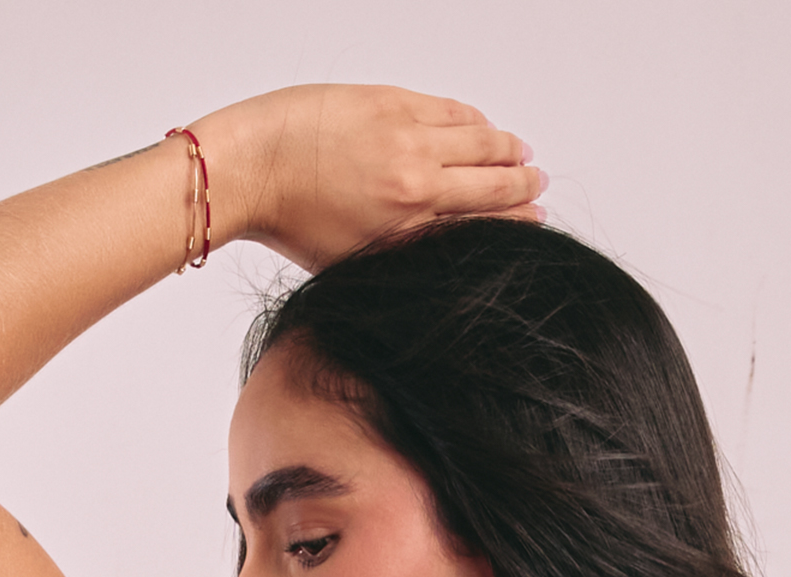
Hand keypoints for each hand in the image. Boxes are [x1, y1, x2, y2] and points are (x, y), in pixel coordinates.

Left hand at [194, 84, 544, 271]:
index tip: (534, 217)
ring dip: (506, 146)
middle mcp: (416, 180)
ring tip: (520, 153)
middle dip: (522, 182)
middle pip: (491, 179)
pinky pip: (449, 110)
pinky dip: (473, 119)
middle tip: (537, 183)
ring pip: (478, 138)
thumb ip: (403, 252)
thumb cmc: (292, 222)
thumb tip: (444, 245)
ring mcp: (406, 136)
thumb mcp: (354, 260)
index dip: (516, 219)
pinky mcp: (390, 101)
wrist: (252, 168)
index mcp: (408, 227)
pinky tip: (482, 125)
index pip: (482, 221)